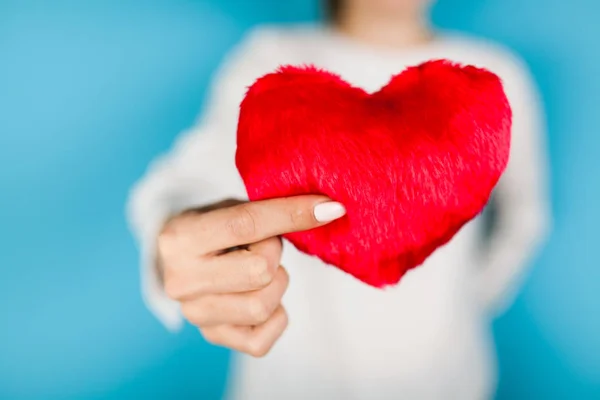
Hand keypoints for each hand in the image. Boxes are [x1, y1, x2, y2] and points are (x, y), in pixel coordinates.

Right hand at [158, 196, 345, 356]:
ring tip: (261, 269)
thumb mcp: (228, 206)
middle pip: (259, 271)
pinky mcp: (212, 336)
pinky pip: (261, 341)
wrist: (178, 258)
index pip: (246, 224)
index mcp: (181, 238)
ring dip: (276, 284)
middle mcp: (181, 280)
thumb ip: (266, 209)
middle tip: (264, 245)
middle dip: (274, 253)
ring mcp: (195, 313)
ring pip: (262, 307)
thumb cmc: (210, 226)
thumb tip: (328, 210)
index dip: (292, 213)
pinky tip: (264, 295)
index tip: (327, 207)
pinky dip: (275, 317)